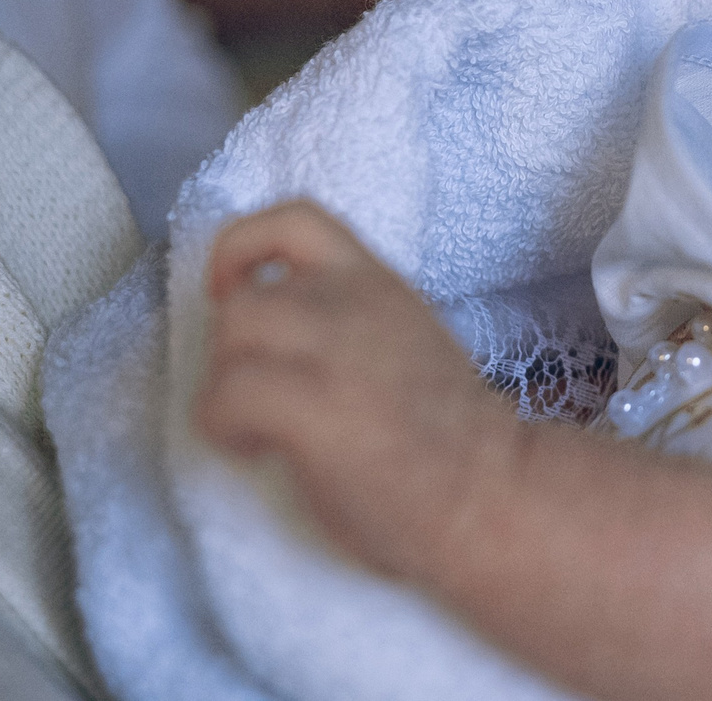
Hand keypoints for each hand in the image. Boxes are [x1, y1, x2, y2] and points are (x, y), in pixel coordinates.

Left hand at [194, 199, 514, 580]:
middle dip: (232, 350)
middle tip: (258, 397)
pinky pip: (226, 394)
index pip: (295, 220)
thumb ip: (348, 326)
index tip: (234, 292)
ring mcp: (335, 350)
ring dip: (225, 382)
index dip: (241, 249)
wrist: (491, 491)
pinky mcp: (313, 406)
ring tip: (254, 426)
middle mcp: (355, 301)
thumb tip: (277, 349)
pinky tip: (255, 451)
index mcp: (379, 284)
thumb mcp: (405, 343)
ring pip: (232, 332)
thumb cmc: (453, 441)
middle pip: (245, 297)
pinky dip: (220, 424)